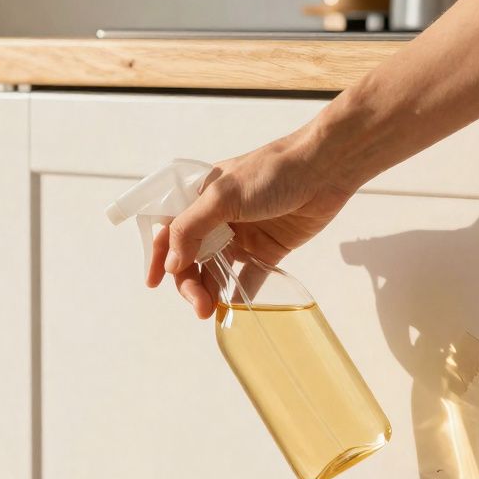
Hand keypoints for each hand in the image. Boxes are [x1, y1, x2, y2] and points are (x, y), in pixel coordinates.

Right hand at [146, 122, 356, 318]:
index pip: (170, 232)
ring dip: (208, 291)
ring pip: (215, 270)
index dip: (159, 257)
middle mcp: (217, 218)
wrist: (325, 168)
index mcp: (200, 199)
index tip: (153, 283)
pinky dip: (238, 293)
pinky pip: (248, 277)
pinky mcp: (268, 249)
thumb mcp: (223, 196)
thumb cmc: (271, 173)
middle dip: (187, 282)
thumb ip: (192, 228)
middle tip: (197, 304)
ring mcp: (242, 235)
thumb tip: (171, 263)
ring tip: (209, 310)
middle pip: (191, 257)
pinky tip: (231, 309)